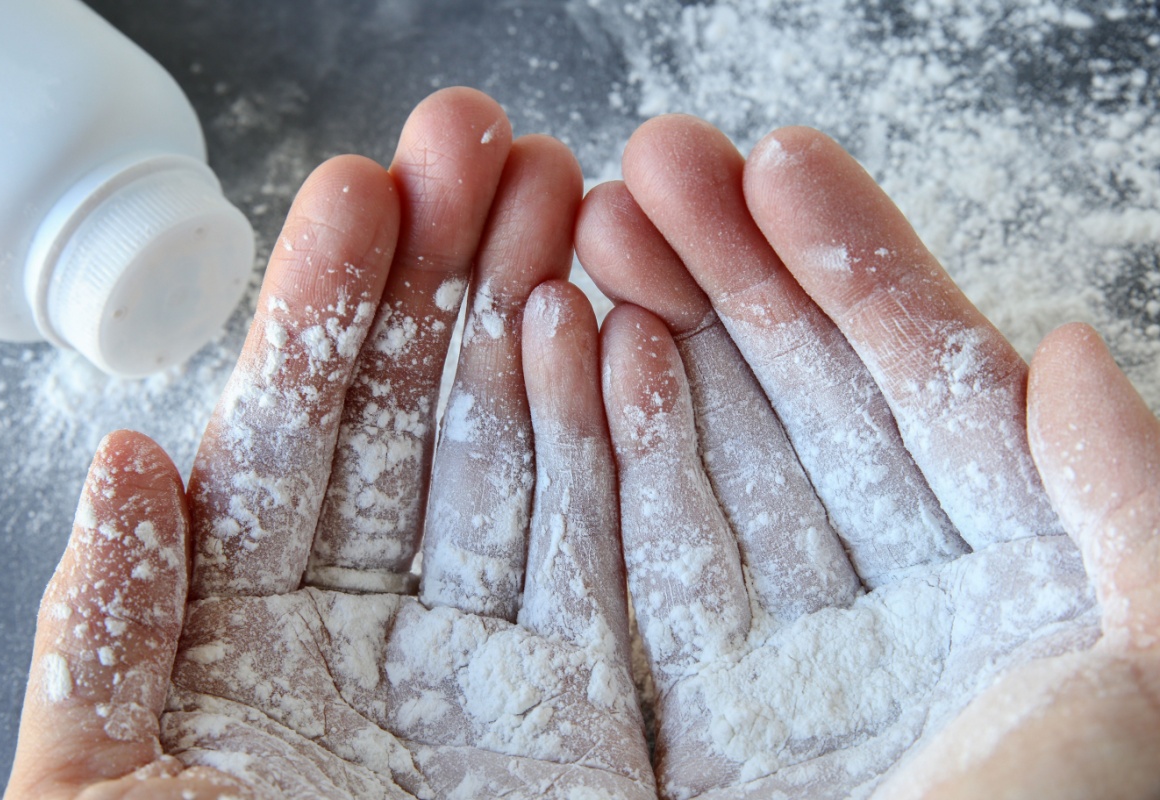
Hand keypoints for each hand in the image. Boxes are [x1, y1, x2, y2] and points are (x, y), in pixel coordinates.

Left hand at [4, 88, 652, 799]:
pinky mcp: (593, 712)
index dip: (325, 310)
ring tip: (560, 200)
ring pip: (517, 455)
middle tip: (480, 141)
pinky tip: (612, 337)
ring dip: (534, 321)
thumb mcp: (99, 792)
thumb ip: (104, 633)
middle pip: (418, 417)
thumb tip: (125, 459)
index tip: (358, 191)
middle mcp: (378, 625)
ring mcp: (493, 659)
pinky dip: (614, 446)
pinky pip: (606, 558)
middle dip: (445, 272)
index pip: (293, 438)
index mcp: (248, 632)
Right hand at [576, 118, 1159, 797]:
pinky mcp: (653, 710)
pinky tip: (563, 344)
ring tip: (588, 222)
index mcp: (992, 595)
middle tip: (651, 159)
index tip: (777, 161)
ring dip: (643, 329)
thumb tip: (1067, 349)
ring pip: (697, 453)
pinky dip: (587, 447)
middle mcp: (868, 609)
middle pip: (788, 400)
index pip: (916, 392)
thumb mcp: (1135, 690)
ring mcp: (754, 653)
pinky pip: (617, 552)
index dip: (851, 269)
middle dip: (725, 268)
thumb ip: (1132, 517)